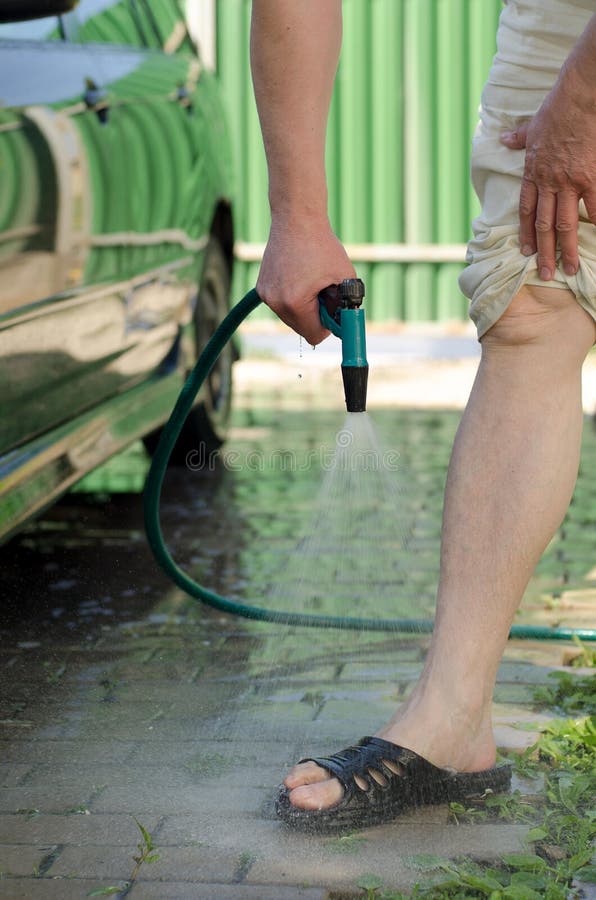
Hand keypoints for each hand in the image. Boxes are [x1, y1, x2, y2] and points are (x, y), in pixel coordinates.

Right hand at [256, 214, 355, 344]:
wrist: (295, 219)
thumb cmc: (322, 245)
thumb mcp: (345, 277)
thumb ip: (347, 306)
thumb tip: (345, 327)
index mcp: (295, 303)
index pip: (314, 335)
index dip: (328, 326)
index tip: (333, 309)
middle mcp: (275, 303)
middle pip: (301, 329)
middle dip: (315, 316)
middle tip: (323, 291)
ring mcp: (266, 295)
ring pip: (291, 318)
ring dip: (304, 307)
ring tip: (310, 280)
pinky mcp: (261, 288)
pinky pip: (281, 305)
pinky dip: (292, 298)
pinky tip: (299, 277)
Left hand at [500, 78, 595, 280]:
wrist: (578, 96)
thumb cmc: (557, 108)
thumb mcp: (531, 126)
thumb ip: (519, 139)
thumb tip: (504, 139)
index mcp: (533, 173)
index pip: (526, 211)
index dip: (525, 234)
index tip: (525, 252)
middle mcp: (549, 182)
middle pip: (544, 226)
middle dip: (544, 253)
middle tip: (545, 274)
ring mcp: (571, 182)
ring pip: (566, 224)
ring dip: (568, 250)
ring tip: (571, 270)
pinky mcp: (591, 177)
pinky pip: (595, 208)